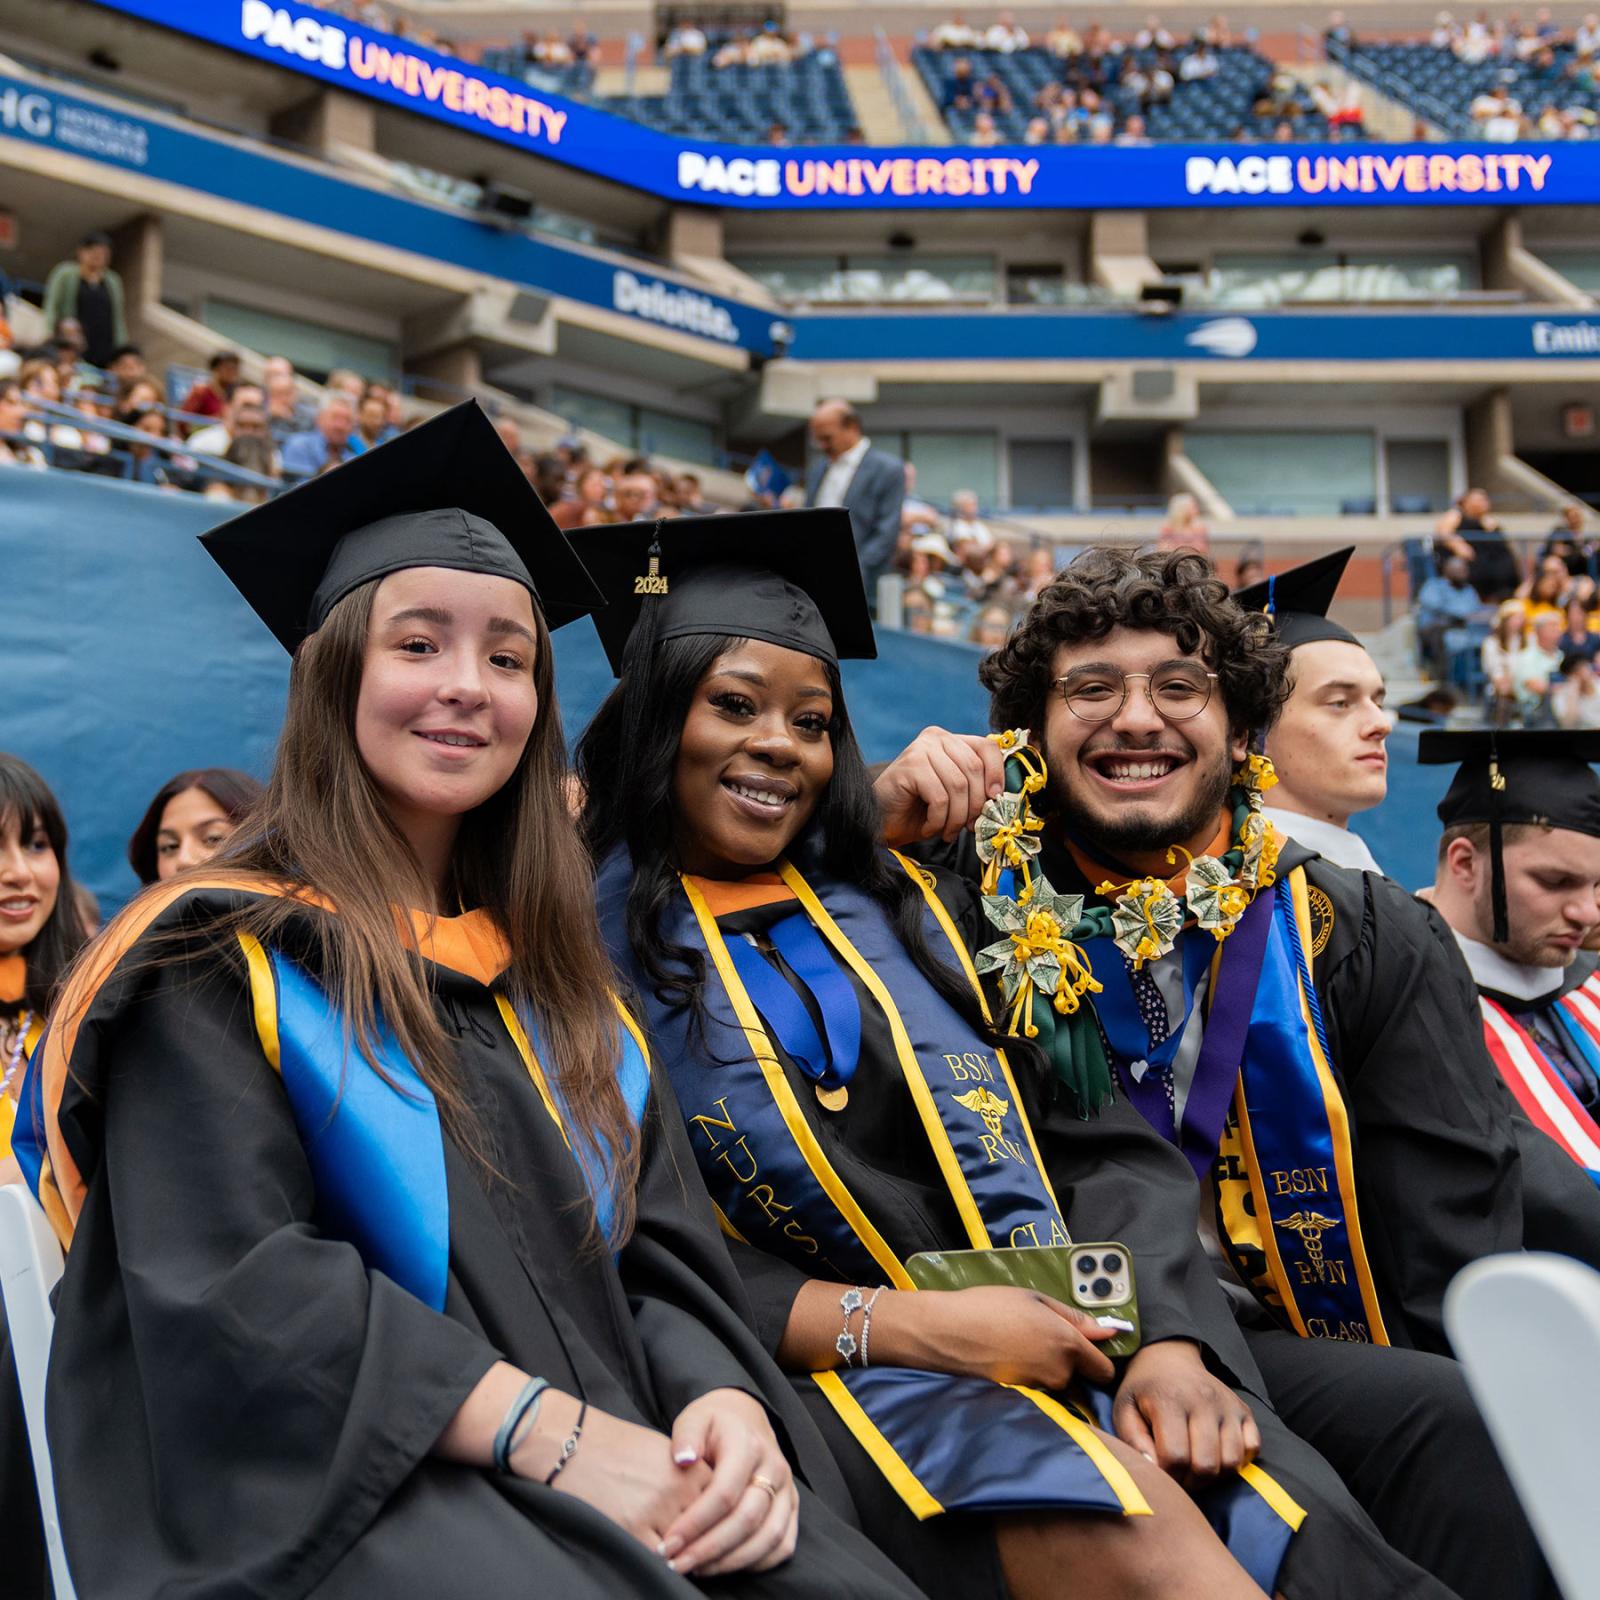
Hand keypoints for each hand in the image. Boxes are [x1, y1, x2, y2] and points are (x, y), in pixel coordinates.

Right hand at [518, 1395, 708, 1552]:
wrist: (573, 1444)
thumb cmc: (616, 1446)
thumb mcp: (663, 1451)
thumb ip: (688, 1477)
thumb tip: (705, 1508)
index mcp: (689, 1466)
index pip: (721, 1505)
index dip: (716, 1521)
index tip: (714, 1531)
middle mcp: (677, 1488)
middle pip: (706, 1529)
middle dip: (703, 1541)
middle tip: (700, 1550)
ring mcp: (655, 1510)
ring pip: (685, 1548)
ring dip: (683, 1555)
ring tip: (680, 1557)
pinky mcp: (632, 1529)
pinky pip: (658, 1559)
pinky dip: (660, 1563)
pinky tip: (657, 1558)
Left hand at [659, 1389, 797, 1577]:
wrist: (744, 1419)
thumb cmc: (713, 1426)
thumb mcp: (695, 1418)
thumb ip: (686, 1434)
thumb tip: (683, 1459)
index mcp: (748, 1444)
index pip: (724, 1492)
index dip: (696, 1522)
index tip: (668, 1542)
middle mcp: (774, 1467)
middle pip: (747, 1520)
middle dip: (709, 1548)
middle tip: (677, 1563)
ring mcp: (787, 1489)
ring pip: (768, 1537)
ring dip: (731, 1561)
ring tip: (697, 1569)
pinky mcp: (791, 1507)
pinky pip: (782, 1545)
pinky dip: (756, 1563)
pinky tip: (726, 1565)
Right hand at [873, 727, 1004, 845]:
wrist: (883, 822)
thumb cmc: (921, 810)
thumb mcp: (956, 795)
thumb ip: (976, 787)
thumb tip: (1000, 797)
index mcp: (952, 740)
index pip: (987, 747)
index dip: (997, 774)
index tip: (995, 799)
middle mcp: (936, 738)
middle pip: (974, 769)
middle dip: (975, 805)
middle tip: (968, 827)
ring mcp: (920, 749)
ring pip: (958, 786)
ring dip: (956, 817)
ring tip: (947, 831)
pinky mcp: (909, 766)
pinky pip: (939, 797)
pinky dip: (938, 820)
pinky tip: (929, 827)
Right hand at [875, 1285, 1117, 1389]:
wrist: (947, 1333)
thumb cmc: (989, 1307)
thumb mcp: (1034, 1299)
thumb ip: (1075, 1317)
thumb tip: (1109, 1331)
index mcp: (1067, 1345)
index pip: (1105, 1370)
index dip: (1099, 1358)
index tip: (1087, 1347)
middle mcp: (1059, 1374)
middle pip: (1081, 1379)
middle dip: (1072, 1365)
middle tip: (1044, 1341)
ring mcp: (1039, 1390)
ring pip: (1059, 1386)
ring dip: (1050, 1372)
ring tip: (1022, 1348)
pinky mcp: (1021, 1399)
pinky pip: (1039, 1392)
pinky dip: (1032, 1380)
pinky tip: (1011, 1361)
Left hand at [1110, 1340, 1259, 1483]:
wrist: (1169, 1359)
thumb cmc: (1144, 1391)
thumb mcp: (1125, 1410)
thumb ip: (1133, 1441)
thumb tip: (1155, 1470)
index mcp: (1170, 1399)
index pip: (1175, 1457)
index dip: (1167, 1476)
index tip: (1160, 1473)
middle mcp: (1203, 1400)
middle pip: (1206, 1465)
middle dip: (1191, 1482)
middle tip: (1179, 1476)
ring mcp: (1227, 1404)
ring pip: (1231, 1462)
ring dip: (1214, 1476)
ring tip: (1195, 1467)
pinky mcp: (1244, 1409)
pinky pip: (1252, 1448)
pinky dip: (1237, 1461)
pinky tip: (1216, 1454)